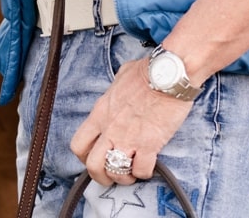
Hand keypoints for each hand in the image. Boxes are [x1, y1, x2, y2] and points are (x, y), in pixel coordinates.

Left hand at [69, 57, 193, 186]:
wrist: (169, 74)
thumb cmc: (148, 71)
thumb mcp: (123, 75)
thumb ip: (117, 87)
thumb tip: (122, 86)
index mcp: (101, 113)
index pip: (79, 144)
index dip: (84, 157)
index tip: (95, 158)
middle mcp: (110, 129)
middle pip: (93, 166)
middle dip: (101, 176)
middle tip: (112, 174)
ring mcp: (128, 138)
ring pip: (115, 172)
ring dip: (123, 177)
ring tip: (132, 172)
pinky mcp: (149, 144)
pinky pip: (141, 170)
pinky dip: (145, 172)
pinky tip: (149, 166)